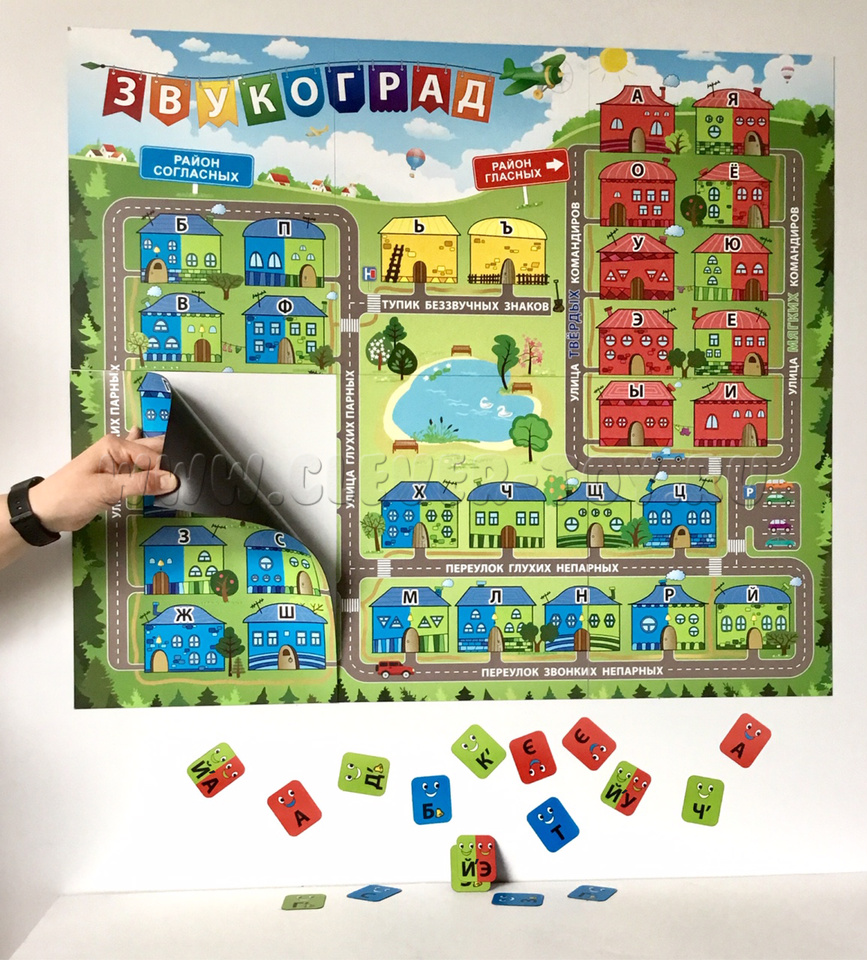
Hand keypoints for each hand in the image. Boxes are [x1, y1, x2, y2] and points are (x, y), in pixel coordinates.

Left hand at [27, 429, 177, 532]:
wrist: (46, 512)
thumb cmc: (70, 496)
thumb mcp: (107, 489)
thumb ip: (141, 484)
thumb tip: (172, 480)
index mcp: (115, 446)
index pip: (152, 455)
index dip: (168, 469)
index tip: (183, 484)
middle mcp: (118, 451)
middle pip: (153, 452)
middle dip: (170, 462)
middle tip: (191, 475)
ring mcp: (118, 465)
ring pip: (149, 462)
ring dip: (162, 469)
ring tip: (184, 475)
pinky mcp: (118, 479)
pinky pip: (141, 474)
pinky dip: (152, 475)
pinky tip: (163, 473)